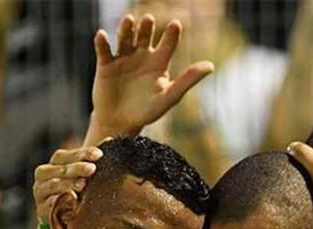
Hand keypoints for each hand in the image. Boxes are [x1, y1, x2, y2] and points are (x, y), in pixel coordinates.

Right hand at [33, 145, 102, 226]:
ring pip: (53, 185)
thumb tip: (110, 140)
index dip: (82, 153)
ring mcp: (41, 192)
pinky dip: (58, 202)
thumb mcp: (84, 173)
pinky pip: (49, 205)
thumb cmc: (76, 189)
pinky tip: (70, 201)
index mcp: (55, 163)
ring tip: (82, 185)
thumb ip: (93, 158)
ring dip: (67, 184)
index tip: (99, 154)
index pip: (66, 155)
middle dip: (77, 168)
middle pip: (60, 169)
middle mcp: (44, 175)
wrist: (62, 215)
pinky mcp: (41, 209)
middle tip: (92, 169)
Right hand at [86, 14, 213, 141]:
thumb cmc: (148, 111)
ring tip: (129, 20)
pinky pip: (104, 50)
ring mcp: (124, 58)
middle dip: (146, 27)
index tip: (176, 24)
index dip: (172, 33)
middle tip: (148, 20)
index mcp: (159, 63)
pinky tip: (102, 36)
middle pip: (144, 36)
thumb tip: (210, 66)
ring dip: (126, 29)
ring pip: (125, 38)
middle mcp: (142, 56)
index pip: (167, 43)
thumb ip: (188, 80)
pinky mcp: (106, 64)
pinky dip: (102, 42)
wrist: (120, 124)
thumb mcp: (169, 96)